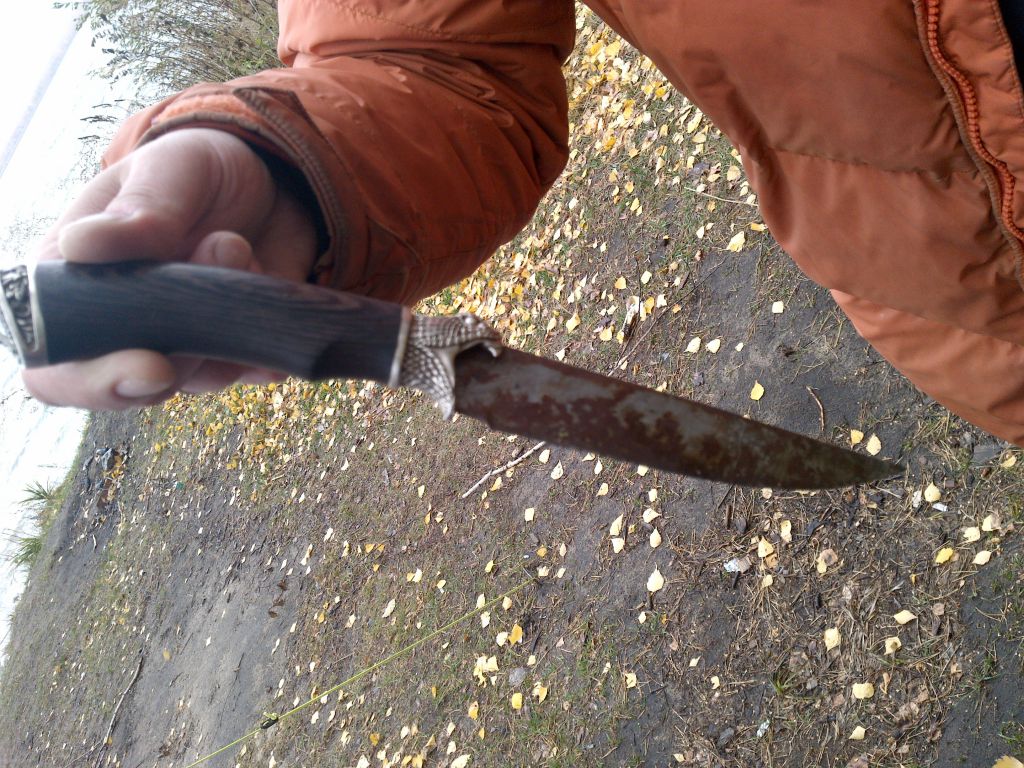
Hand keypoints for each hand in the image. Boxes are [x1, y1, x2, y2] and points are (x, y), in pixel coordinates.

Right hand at [22, 128, 318, 408]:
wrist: (266, 180)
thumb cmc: (195, 172)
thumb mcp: (170, 168)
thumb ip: (140, 208)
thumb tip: (83, 246)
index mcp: (76, 286)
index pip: (57, 366)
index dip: (92, 382)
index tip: (153, 366)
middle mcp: (122, 328)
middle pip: (133, 386)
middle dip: (185, 353)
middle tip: (218, 271)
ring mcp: (180, 344)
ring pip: (200, 378)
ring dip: (229, 326)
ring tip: (242, 247)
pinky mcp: (231, 349)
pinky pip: (247, 370)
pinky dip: (266, 350)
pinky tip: (276, 315)